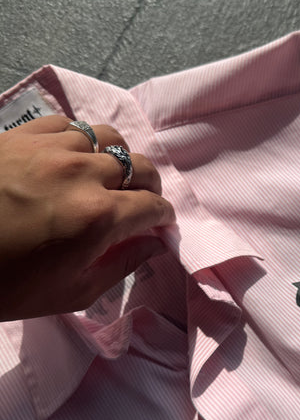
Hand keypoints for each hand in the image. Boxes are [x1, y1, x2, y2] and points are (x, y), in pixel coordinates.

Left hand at [0, 115, 175, 320]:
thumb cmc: (4, 284)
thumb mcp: (68, 293)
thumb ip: (120, 267)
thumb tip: (155, 245)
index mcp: (97, 218)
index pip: (153, 207)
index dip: (163, 217)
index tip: (160, 224)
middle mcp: (83, 174)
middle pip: (140, 166)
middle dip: (149, 187)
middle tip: (140, 203)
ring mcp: (52, 148)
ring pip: (109, 138)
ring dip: (118, 158)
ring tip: (108, 175)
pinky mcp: (24, 134)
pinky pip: (71, 125)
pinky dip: (83, 141)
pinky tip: (73, 158)